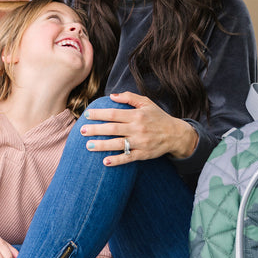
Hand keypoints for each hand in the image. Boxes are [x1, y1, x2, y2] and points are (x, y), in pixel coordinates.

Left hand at [80, 92, 197, 166]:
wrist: (175, 134)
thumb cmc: (158, 117)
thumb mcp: (146, 103)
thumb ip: (129, 97)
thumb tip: (112, 96)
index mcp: (137, 115)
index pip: (114, 114)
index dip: (99, 114)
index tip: (87, 115)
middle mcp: (137, 129)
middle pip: (113, 129)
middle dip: (96, 130)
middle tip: (82, 130)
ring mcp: (140, 143)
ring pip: (118, 144)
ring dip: (102, 145)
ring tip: (88, 145)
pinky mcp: (143, 154)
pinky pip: (128, 158)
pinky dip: (117, 160)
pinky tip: (105, 162)